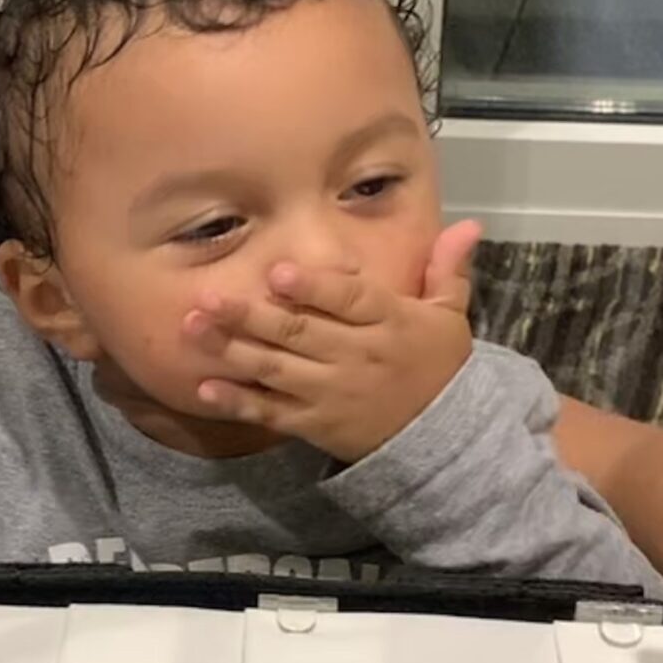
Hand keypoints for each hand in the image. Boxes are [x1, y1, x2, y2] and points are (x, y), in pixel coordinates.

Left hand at [180, 220, 482, 460]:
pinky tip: (206, 387)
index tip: (279, 272)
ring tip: (193, 328)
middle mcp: (356, 357)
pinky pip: (272, 412)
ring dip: (232, 349)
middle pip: (299, 332)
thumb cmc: (438, 367)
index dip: (314, 287)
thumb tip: (468, 222)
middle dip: (251, 315)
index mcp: (389, 323)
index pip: (350, 301)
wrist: (442, 439)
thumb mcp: (450, 317)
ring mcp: (331, 393)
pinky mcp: (315, 424)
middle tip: (208, 297)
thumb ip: (448, 270)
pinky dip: (239, 401)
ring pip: (276, 369)